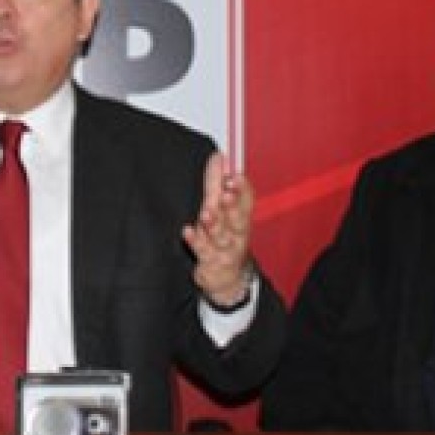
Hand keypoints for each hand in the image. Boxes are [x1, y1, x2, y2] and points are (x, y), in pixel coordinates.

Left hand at [182, 152, 255, 304]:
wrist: (228, 278)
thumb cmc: (225, 238)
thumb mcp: (221, 209)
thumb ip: (217, 183)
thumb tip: (219, 156)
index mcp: (241, 217)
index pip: (246, 200)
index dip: (241, 187)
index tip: (234, 174)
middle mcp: (237, 233)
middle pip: (238, 218)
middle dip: (233, 204)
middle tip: (227, 192)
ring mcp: (225, 249)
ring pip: (222, 236)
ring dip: (215, 223)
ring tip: (207, 213)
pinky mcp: (211, 263)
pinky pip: (204, 252)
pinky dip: (196, 241)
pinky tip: (188, 232)